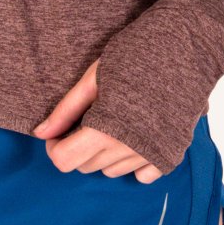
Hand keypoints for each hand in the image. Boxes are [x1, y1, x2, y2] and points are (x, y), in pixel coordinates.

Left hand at [31, 59, 161, 182]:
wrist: (183, 48)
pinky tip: (134, 135)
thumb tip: (40, 134)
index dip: (55, 145)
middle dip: (77, 146)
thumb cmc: (134, 56)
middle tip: (86, 118)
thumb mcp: (93, 78)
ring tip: (112, 121)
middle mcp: (127, 150)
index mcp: (105, 131)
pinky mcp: (169, 155)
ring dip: (103, 153)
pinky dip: (133, 161)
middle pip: (85, 166)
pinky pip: (141, 175)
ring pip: (111, 171)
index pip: (64, 161)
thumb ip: (66, 110)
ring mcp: (150, 155)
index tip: (60, 128)